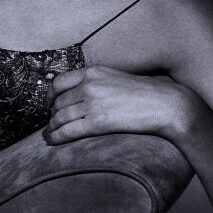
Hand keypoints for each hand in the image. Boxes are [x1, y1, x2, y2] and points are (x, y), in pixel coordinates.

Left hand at [43, 65, 201, 144]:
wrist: (164, 104)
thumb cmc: (144, 93)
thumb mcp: (114, 78)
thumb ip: (96, 83)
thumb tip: (79, 93)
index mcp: (92, 72)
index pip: (59, 82)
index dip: (49, 95)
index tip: (48, 104)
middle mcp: (89, 85)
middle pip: (59, 102)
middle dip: (52, 114)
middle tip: (51, 123)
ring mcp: (92, 103)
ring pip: (60, 117)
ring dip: (52, 128)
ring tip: (48, 135)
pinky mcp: (97, 122)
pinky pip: (69, 130)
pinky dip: (56, 136)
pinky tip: (52, 141)